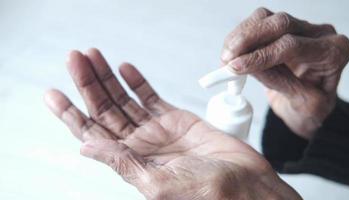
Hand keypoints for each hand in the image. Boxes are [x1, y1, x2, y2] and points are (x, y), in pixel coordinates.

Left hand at [45, 49, 300, 199]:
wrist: (244, 185)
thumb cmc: (205, 194)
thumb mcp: (156, 183)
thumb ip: (122, 162)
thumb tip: (85, 148)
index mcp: (130, 161)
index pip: (91, 134)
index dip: (71, 114)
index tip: (54, 94)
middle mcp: (139, 144)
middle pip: (105, 109)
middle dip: (88, 84)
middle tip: (75, 59)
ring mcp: (157, 130)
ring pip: (124, 99)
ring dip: (108, 78)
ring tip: (93, 57)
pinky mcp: (176, 118)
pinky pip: (150, 97)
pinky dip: (137, 81)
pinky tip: (124, 68)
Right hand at [221, 7, 348, 138]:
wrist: (309, 106)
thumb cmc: (312, 107)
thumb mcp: (302, 104)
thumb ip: (278, 82)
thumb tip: (244, 65)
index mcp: (333, 53)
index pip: (292, 45)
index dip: (261, 55)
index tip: (236, 67)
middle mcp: (320, 34)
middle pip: (280, 23)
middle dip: (248, 39)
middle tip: (227, 58)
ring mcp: (301, 28)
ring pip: (266, 18)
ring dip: (241, 36)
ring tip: (226, 57)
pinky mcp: (283, 28)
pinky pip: (258, 22)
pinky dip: (240, 35)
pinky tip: (232, 51)